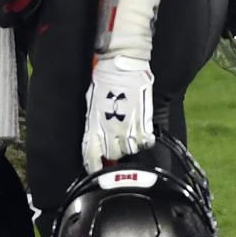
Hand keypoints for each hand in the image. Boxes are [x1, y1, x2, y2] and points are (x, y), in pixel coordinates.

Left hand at [82, 54, 154, 173]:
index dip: (93, 167)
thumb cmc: (105, 79)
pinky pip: (145, 142)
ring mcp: (127, 129)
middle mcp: (109, 131)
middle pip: (113, 155)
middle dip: (114, 150)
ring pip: (130, 150)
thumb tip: (94, 133)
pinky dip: (144, 140)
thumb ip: (93, 121)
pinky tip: (143, 132)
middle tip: (117, 140)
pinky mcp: (143, 124)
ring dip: (129, 145)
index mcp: (93, 126)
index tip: (96, 170)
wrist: (122, 66)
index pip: (91, 156)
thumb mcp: (92, 103)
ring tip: (129, 132)